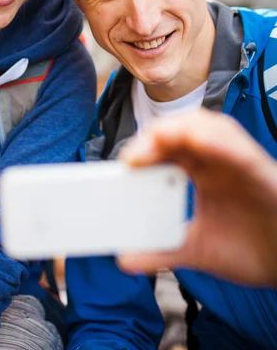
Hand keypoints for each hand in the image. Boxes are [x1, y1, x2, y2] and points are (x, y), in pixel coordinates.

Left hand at [117, 109, 276, 286]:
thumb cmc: (249, 247)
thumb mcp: (196, 249)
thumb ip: (162, 250)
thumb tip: (125, 258)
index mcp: (201, 171)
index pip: (168, 146)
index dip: (144, 147)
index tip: (124, 164)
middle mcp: (218, 160)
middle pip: (183, 130)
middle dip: (155, 136)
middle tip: (132, 157)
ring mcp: (239, 163)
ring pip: (211, 128)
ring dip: (182, 129)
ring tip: (157, 139)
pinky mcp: (261, 172)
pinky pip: (241, 150)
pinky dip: (220, 143)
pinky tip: (198, 142)